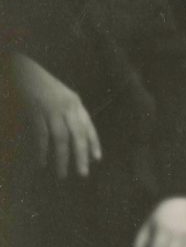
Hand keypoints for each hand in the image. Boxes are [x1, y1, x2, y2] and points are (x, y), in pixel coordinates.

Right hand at [12, 57, 100, 178]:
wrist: (27, 72)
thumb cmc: (46, 87)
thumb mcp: (64, 98)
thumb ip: (71, 115)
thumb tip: (79, 137)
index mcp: (76, 103)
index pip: (88, 126)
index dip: (93, 142)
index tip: (97, 159)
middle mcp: (67, 107)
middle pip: (77, 134)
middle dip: (81, 155)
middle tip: (83, 173)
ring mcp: (51, 110)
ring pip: (60, 138)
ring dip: (62, 157)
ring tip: (63, 174)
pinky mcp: (35, 113)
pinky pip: (41, 135)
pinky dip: (42, 150)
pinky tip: (42, 162)